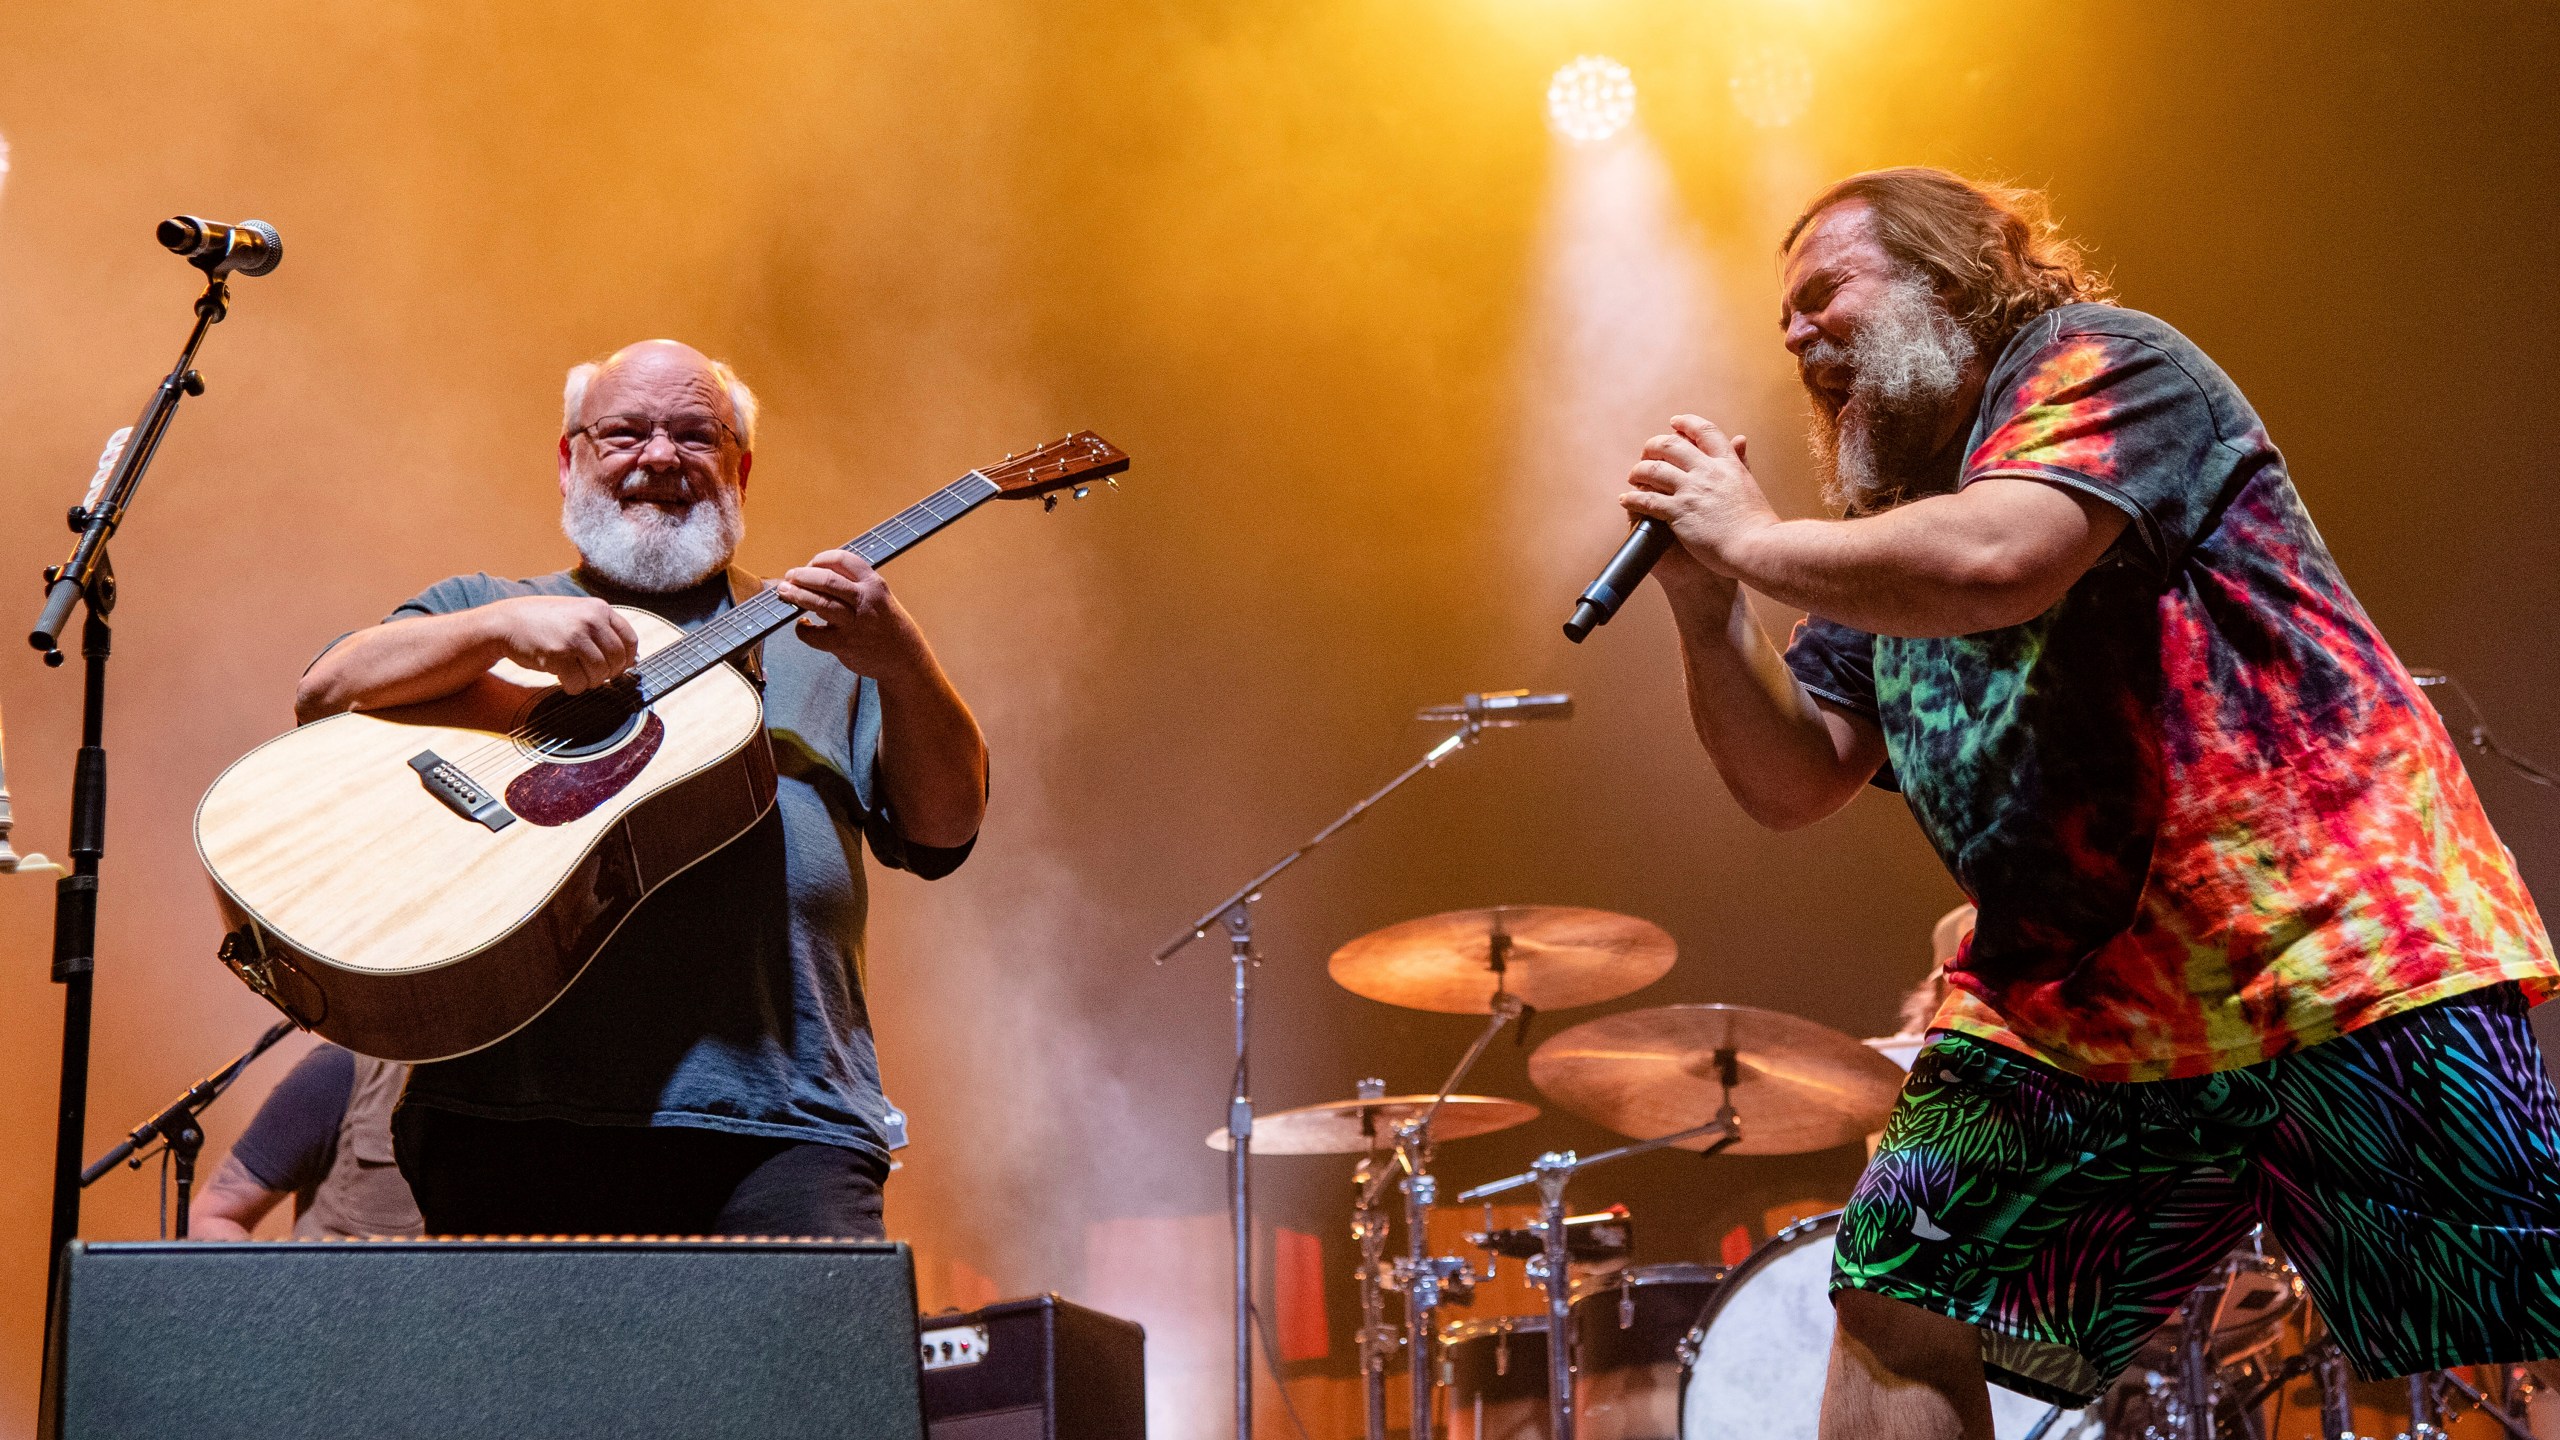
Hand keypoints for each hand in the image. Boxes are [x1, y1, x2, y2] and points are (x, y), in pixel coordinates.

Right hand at [491, 596, 637, 693]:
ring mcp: (574, 637)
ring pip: (600, 673)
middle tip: (594, 676)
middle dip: (609, 674)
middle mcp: (590, 620)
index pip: (630, 639)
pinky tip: (565, 681)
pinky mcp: (558, 655)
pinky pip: (579, 682)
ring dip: (591, 682)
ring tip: (578, 676)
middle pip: (617, 659)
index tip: (618, 668)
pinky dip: (574, 688)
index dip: (627, 659)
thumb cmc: (545, 621)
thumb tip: (634, 659)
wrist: (507, 622)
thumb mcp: (578, 614)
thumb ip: (604, 631)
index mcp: (599, 608)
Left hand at [778, 550, 922, 675]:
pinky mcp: (845, 645)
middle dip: (802, 576)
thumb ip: (853, 585)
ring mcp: (855, 624)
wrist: (904, 658)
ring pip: (819, 604)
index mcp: (874, 584)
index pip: (843, 560)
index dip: (820, 560)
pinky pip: (814, 636)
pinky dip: (802, 630)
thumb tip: (814, 576)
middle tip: (789, 577)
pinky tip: (802, 626)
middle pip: (826, 580)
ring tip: (785, 592)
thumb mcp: (879, 596)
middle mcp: (865, 600)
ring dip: (797, 596)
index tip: (809, 566)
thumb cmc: (885, 624)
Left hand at [1624, 416, 1777, 576]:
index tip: (1673, 422)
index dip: (1686, 423)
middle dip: (1653, 446)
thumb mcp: (1749, 483)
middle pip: (1671, 445)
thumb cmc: (1756, 523)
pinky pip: (1647, 500)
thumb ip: (1741, 461)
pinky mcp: (1679, 512)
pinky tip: (1625, 500)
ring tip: (1633, 476)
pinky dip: (1632, 498)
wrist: (1756, 547)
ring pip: (1654, 470)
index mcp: (1727, 463)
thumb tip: (1740, 438)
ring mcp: (1692, 491)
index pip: (1704, 431)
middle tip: (1646, 453)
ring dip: (1638, 471)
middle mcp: (1707, 472)